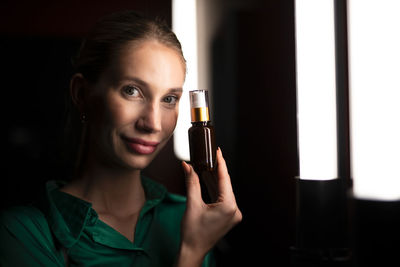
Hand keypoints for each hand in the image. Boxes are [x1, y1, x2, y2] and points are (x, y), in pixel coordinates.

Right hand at [176, 148, 241, 265]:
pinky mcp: (228, 216)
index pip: (225, 179)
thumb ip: (191, 182)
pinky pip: (223, 198)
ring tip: (207, 166)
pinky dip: (215, 189)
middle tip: (210, 156)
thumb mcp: (192, 204)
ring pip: (224, 191)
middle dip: (216, 170)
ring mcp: (233, 214)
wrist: (193, 250)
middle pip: (225, 184)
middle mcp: (234, 210)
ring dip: (215, 179)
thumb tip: (188, 167)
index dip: (220, 163)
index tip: (218, 151)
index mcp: (229, 206)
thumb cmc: (193, 233)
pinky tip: (208, 180)